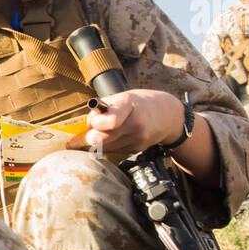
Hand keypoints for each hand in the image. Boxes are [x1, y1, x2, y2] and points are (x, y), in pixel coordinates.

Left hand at [67, 89, 186, 152]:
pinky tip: (110, 138)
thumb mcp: (120, 98)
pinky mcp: (137, 149)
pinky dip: (106, 146)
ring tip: (94, 134)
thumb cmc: (138, 104)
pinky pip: (113, 151)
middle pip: (104, 139)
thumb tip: (85, 129)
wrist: (166, 115)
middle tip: (82, 137)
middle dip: (89, 138)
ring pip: (105, 147)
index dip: (99, 123)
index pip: (113, 119)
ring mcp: (137, 138)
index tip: (94, 123)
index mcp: (129, 104)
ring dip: (95, 143)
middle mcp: (135, 123)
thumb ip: (100, 110)